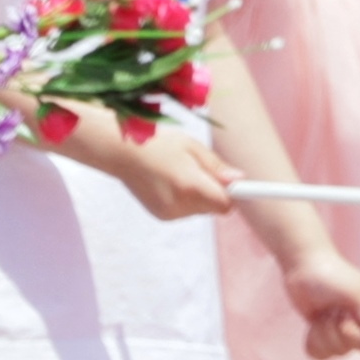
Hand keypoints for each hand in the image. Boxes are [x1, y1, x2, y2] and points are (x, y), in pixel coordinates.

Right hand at [89, 116, 239, 220]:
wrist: (119, 152)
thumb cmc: (158, 143)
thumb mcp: (191, 147)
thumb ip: (216, 167)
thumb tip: (240, 179)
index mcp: (189, 185)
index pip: (226, 205)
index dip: (234, 195)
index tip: (238, 186)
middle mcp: (179, 204)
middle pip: (214, 207)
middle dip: (214, 191)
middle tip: (198, 168)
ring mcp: (168, 213)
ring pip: (200, 209)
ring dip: (199, 195)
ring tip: (179, 172)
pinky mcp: (161, 216)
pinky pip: (186, 210)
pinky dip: (184, 199)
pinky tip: (168, 182)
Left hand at [289, 248, 359, 359]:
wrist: (302, 266)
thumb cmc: (333, 275)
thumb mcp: (357, 292)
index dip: (353, 334)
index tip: (343, 318)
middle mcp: (356, 324)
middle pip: (348, 349)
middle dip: (334, 332)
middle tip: (330, 312)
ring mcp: (337, 329)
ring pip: (332, 351)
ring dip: (321, 332)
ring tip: (321, 314)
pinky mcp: (321, 332)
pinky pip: (319, 352)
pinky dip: (312, 341)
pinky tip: (313, 324)